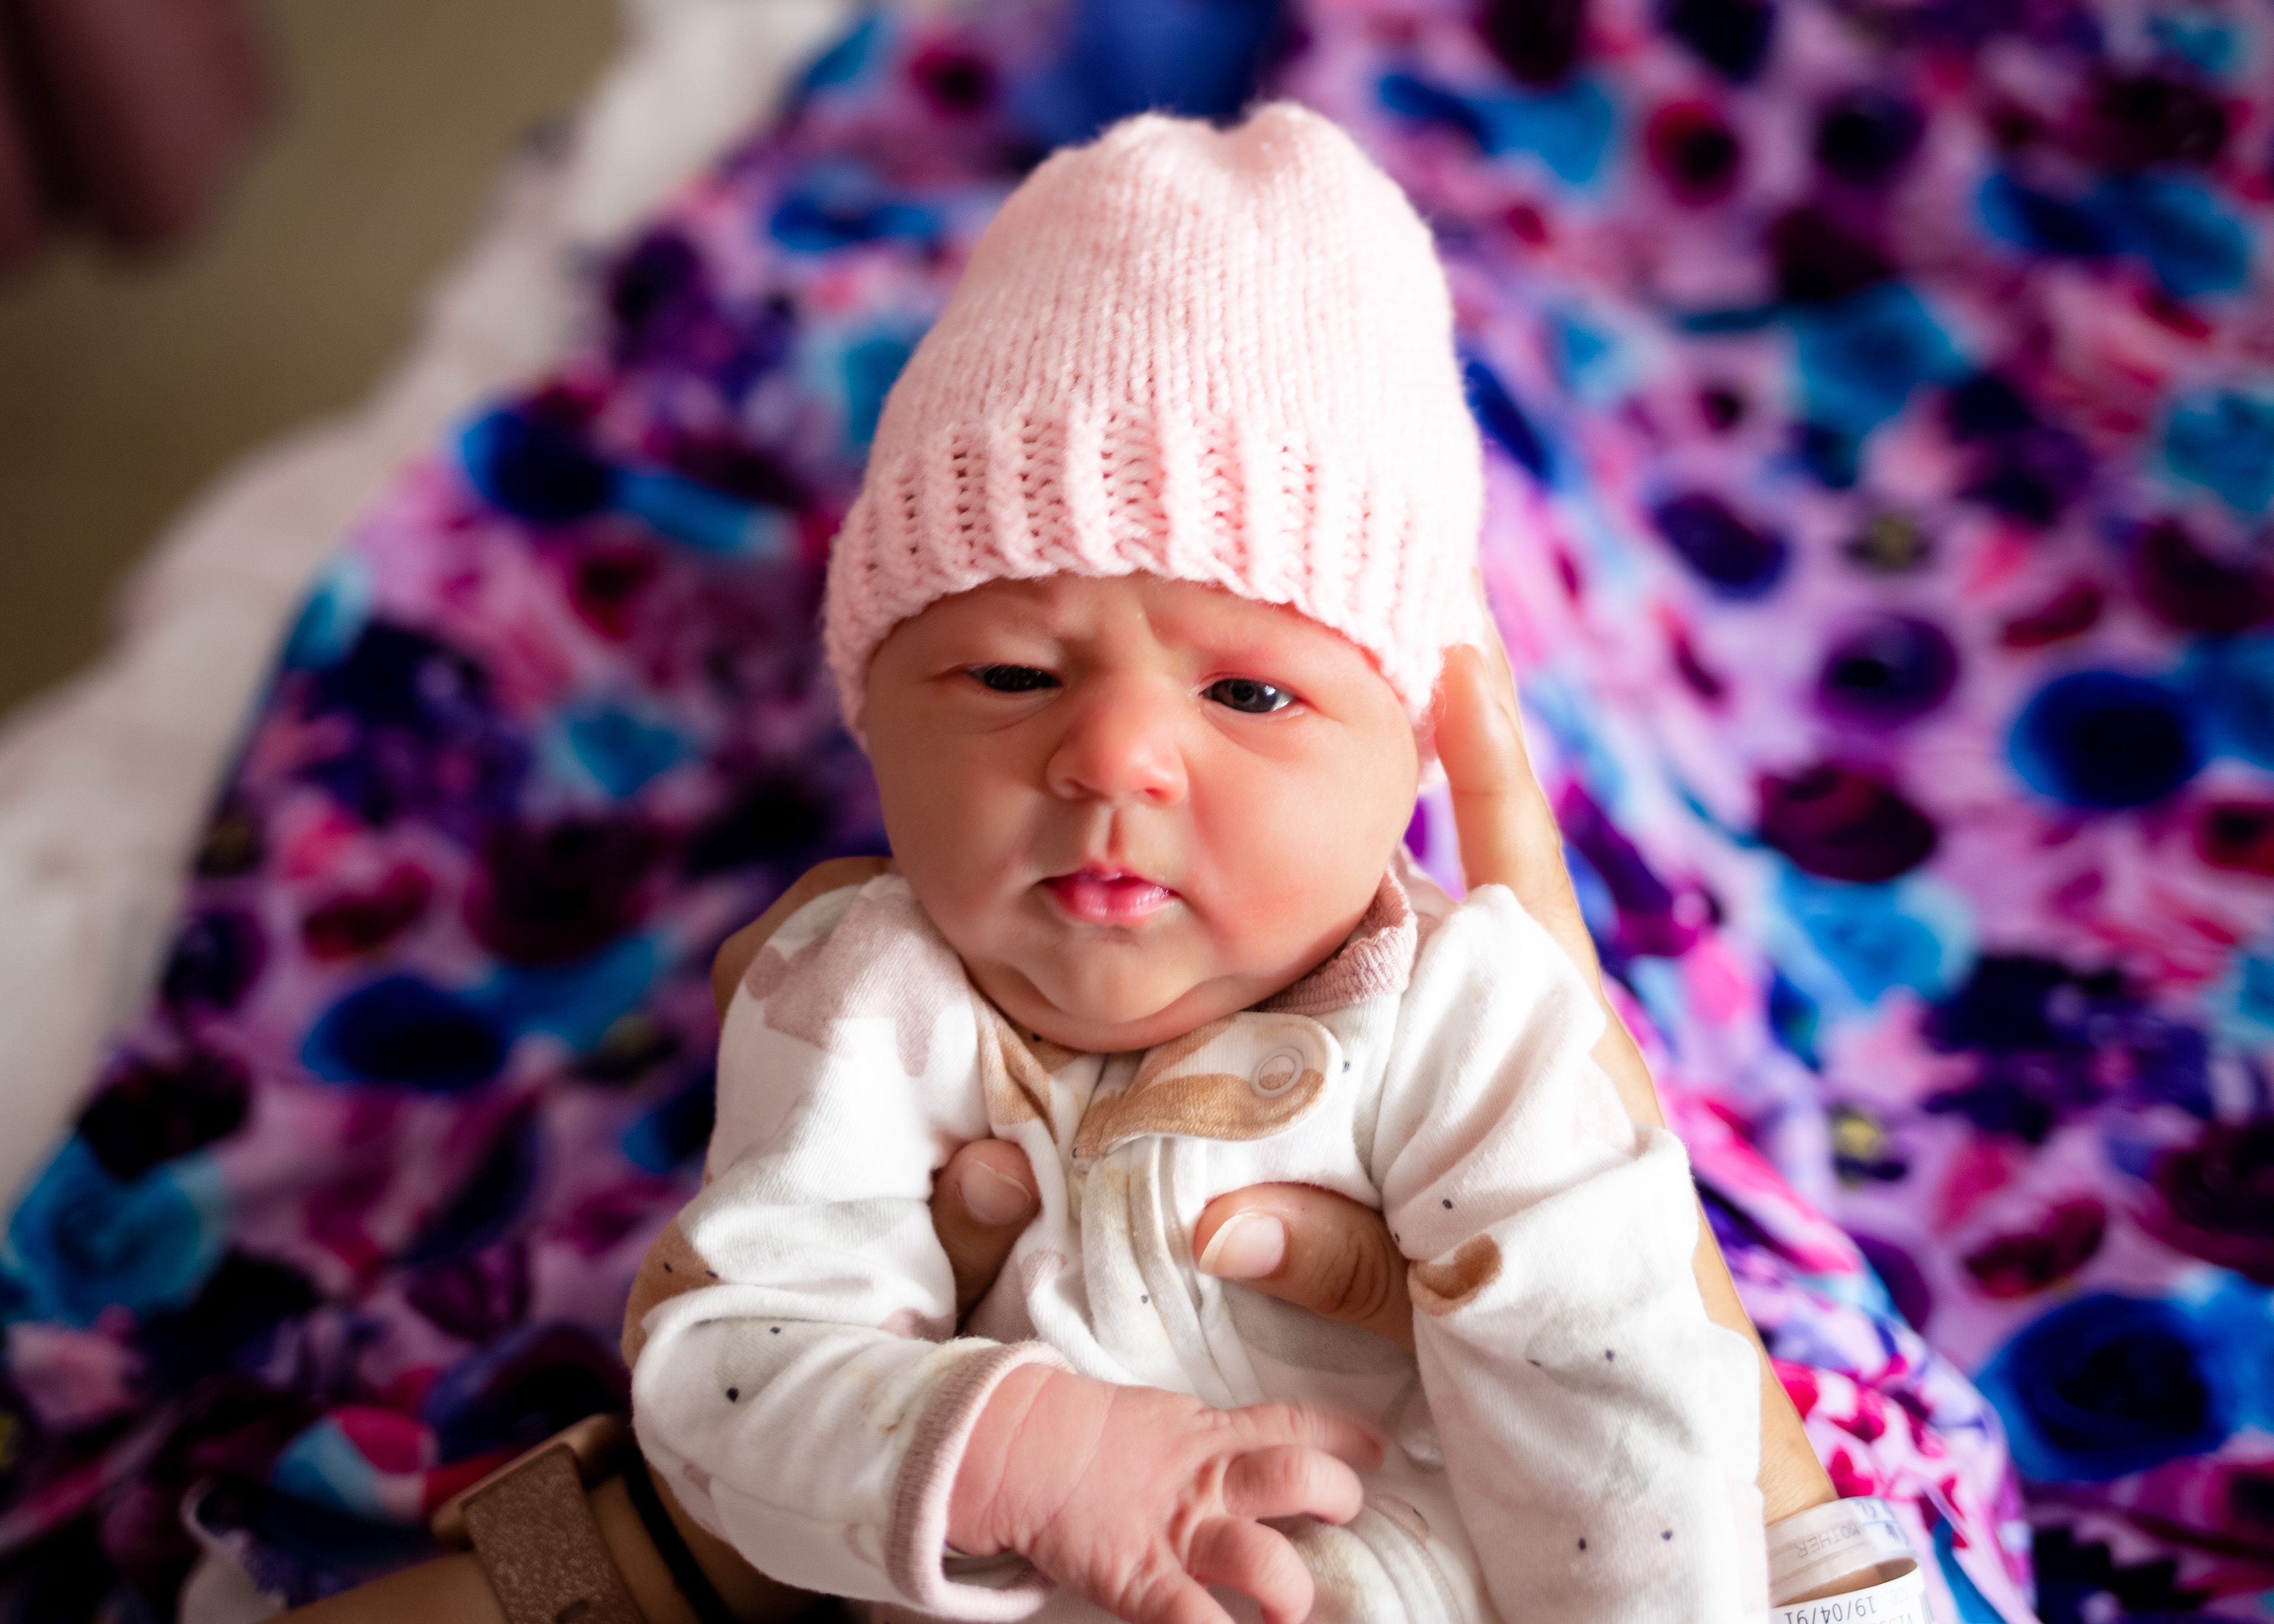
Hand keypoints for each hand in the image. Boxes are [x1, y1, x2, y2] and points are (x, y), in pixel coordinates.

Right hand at [949, 1366, 1382, 1623]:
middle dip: (1338, 1500)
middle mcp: (1210, 1482)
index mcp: (1216, 1437)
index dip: (1348, 1437)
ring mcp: (1181, 1534)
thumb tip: (1268, 1452)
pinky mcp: (1147, 1583)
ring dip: (1294, 1593)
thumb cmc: (1098, 1441)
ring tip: (1293, 1609)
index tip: (1380, 1450)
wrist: (1025, 1451)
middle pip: (1299, 1479)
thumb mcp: (1171, 1422)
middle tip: (1341, 1521)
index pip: (1297, 1424)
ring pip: (1267, 1563)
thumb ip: (1222, 1439)